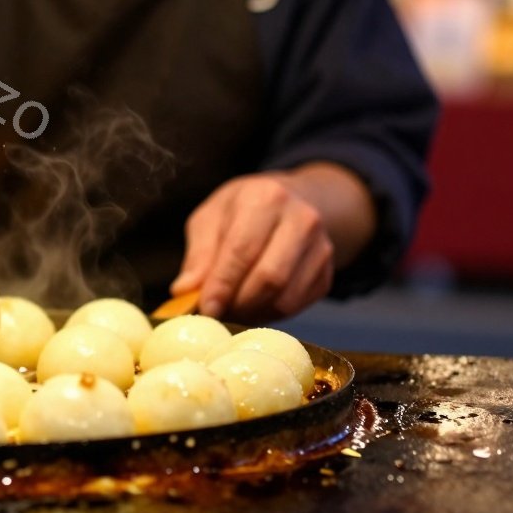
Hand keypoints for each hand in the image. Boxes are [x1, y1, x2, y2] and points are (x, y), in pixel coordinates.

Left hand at [173, 171, 335, 322]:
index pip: (242, 250)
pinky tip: (253, 306)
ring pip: (285, 297)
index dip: (221, 284)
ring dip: (253, 312)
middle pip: (269, 278)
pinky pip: (297, 305)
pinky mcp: (327, 272)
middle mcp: (301, 219)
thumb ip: (199, 254)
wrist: (290, 202)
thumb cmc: (241, 210)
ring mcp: (321, 246)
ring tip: (232, 309)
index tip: (206, 307)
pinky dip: (269, 314)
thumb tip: (184, 291)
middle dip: (238, 303)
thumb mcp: (211, 218)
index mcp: (266, 198)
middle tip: (217, 312)